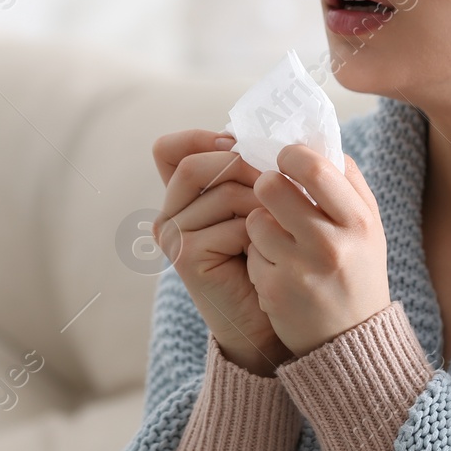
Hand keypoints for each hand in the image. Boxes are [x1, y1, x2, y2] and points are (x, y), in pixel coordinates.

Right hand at [151, 129, 291, 376]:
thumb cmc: (273, 256)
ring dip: (262, 201)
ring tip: (280, 221)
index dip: (201, 138)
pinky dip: (261, 231)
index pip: (170, 149)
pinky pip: (232, 222)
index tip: (237, 143)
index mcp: (183, 195)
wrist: (272, 318)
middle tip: (276, 185)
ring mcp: (174, 235)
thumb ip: (252, 168)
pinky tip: (269, 248)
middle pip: (196, 164)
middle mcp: (169, 213)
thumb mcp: (261, 202)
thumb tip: (262, 131)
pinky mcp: (186, 257)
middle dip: (244, 167)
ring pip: (222, 189)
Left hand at [244, 144, 390, 356]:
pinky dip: (258, 254)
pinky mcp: (274, 290)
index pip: (314, 168)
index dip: (289, 155)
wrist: (352, 340)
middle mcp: (331, 244)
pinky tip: (277, 267)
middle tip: (269, 189)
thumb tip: (318, 141)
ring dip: (259, 221)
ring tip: (277, 235)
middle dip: (264, 183)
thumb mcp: (368, 227)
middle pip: (272, 187)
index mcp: (358, 222)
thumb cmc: (357, 271)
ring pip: (255, 219)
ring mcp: (300, 269)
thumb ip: (348, 183)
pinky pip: (251, 251)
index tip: (284, 158)